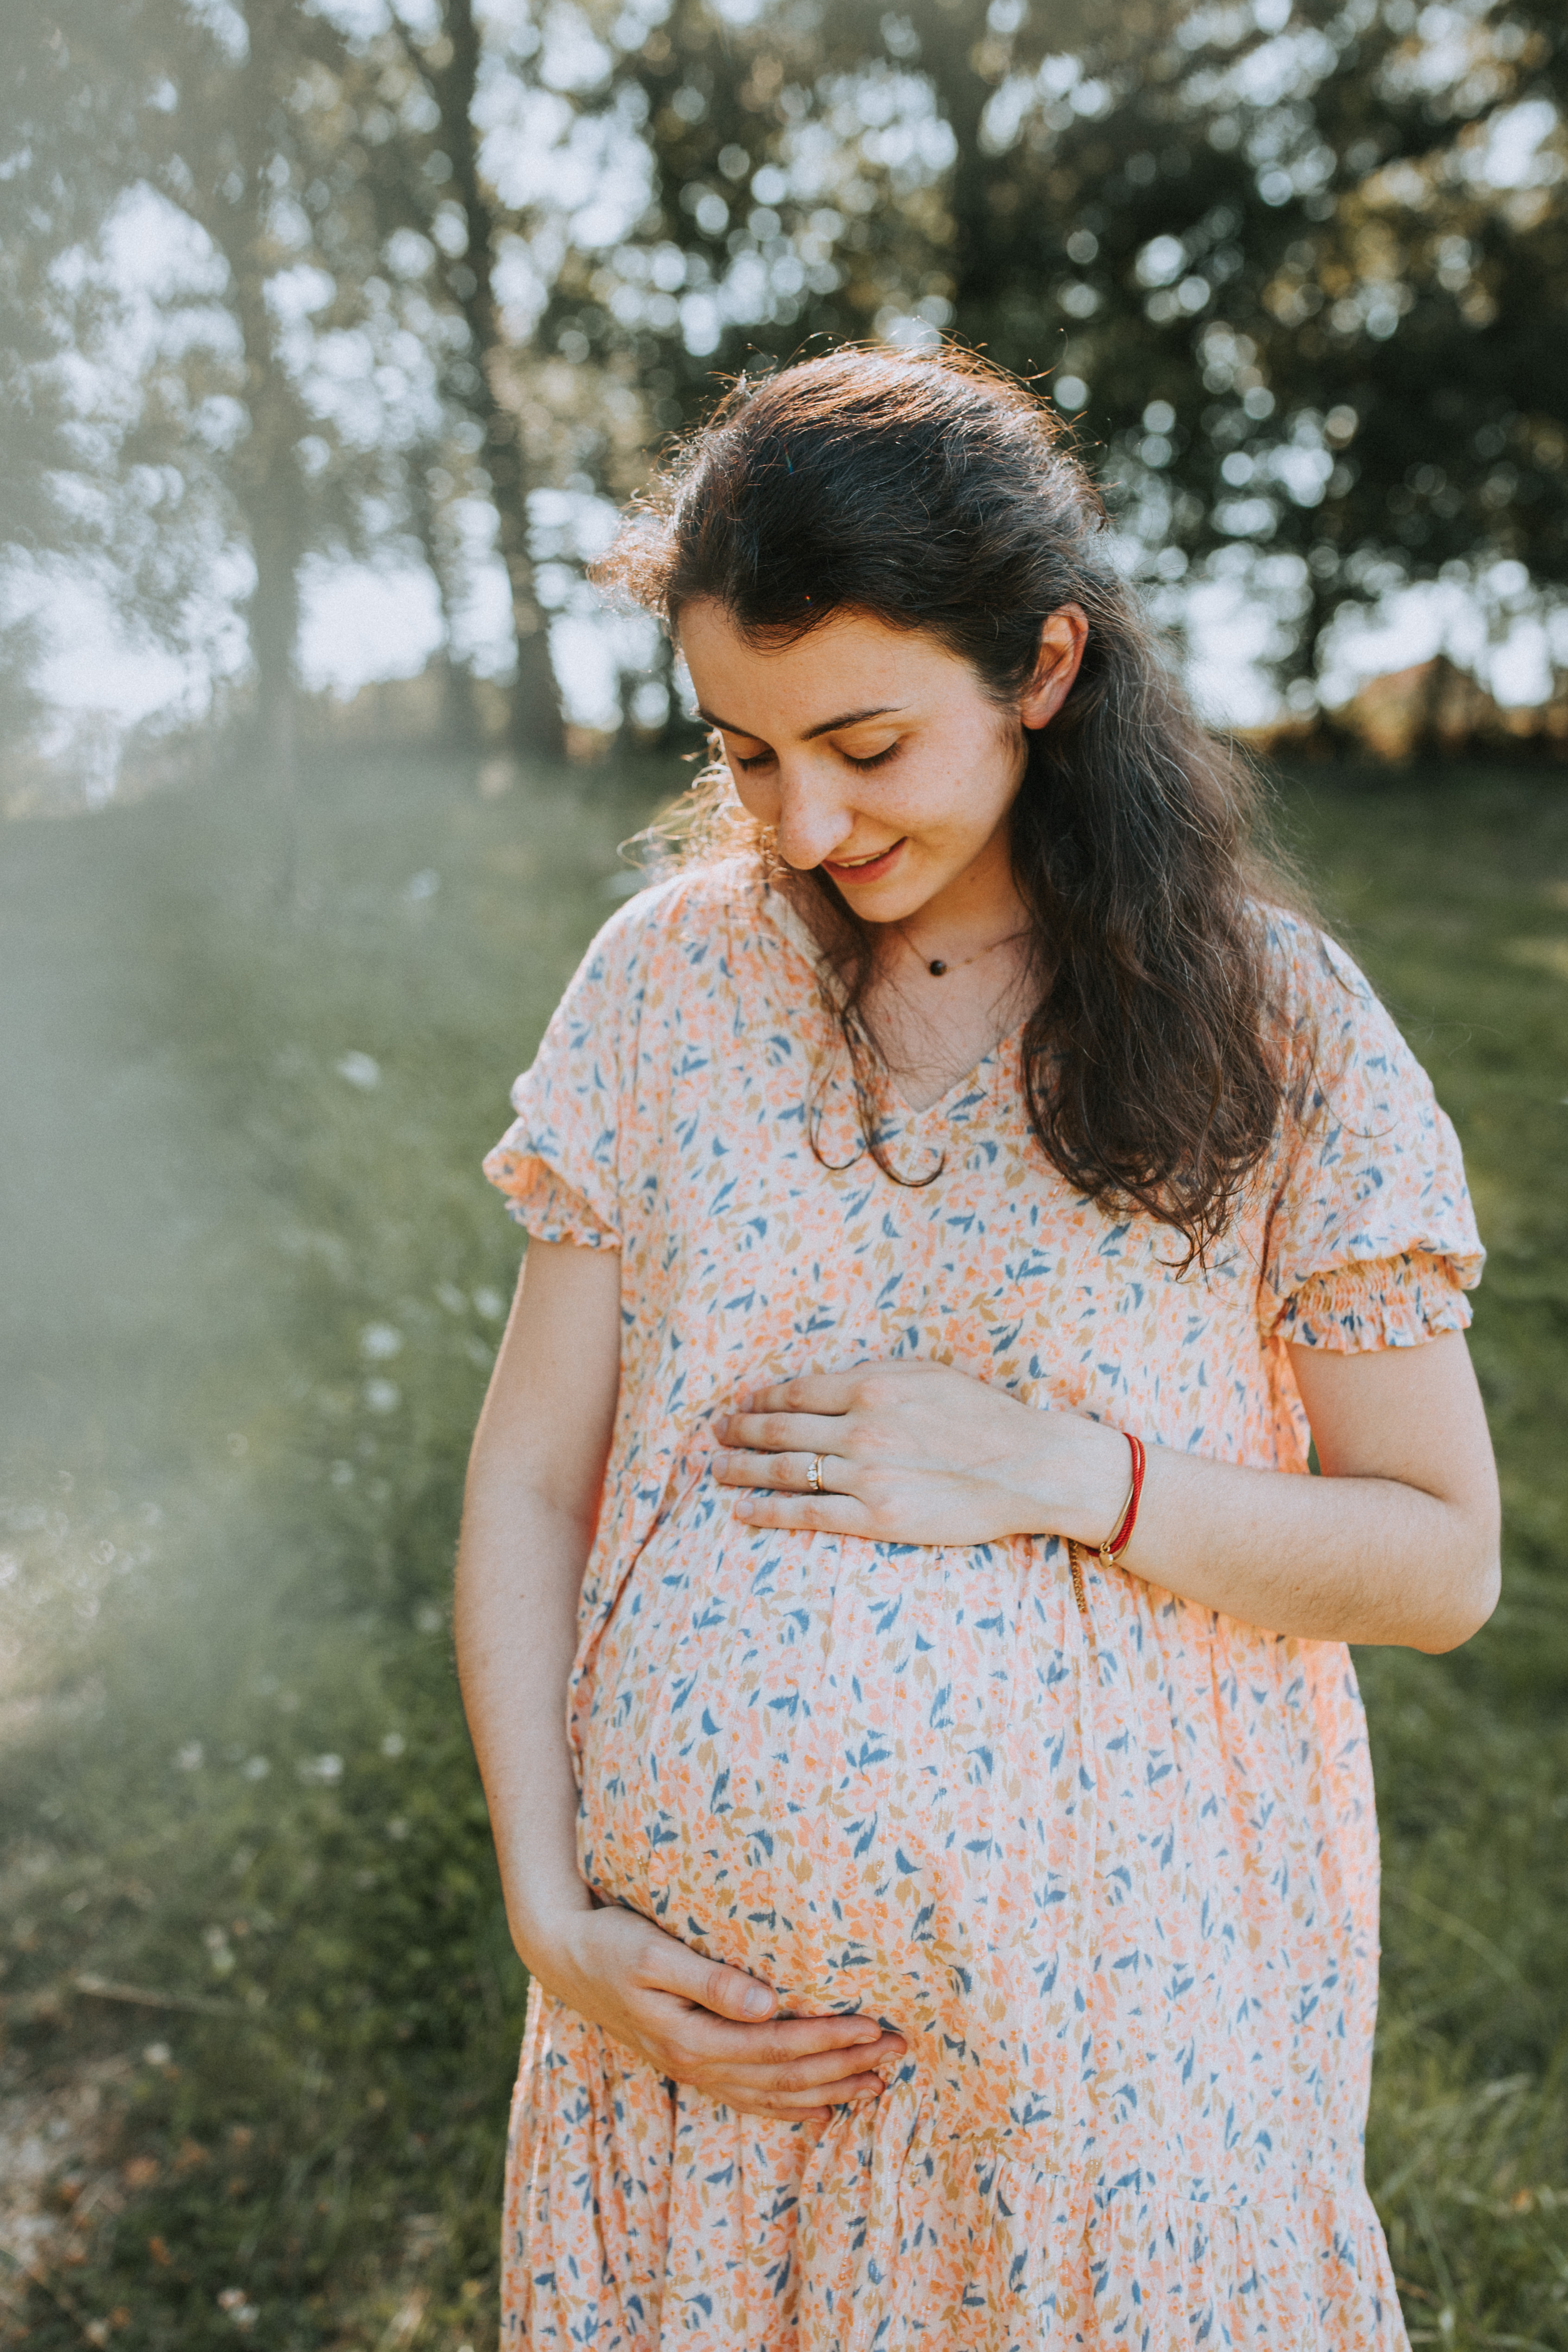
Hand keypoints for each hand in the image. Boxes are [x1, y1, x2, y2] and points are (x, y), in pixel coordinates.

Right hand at [528, 1903, 905, 2120]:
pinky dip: (793, 2105)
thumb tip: (767, 2002)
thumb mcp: (652, 1953)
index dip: (831, 2039)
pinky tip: (823, 2107)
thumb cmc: (611, 1942)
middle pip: (786, 2076)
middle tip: (900, 2050)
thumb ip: (709, 1980)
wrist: (565, 1957)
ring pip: (775, 2094)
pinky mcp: (693, 2065)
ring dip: (830, 2089)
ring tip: (880, 2083)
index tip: (877, 2026)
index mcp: (692, 2037)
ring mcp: (695, 2072)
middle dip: (846, 2065)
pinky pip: (752, 2098)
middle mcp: (697, 2065)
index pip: (779, 2045)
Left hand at [714, 1359, 1126, 1547]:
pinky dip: (767, 1512)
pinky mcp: (877, 1518)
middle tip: (714, 1433)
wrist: (1029, 1465)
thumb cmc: (983, 1414)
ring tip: (717, 1469)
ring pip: (785, 1471)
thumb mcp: (926, 1373)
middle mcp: (861, 1428)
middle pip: (779, 1429)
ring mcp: (866, 1475)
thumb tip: (828, 1380)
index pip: (796, 1391)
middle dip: (739, 1430)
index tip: (741, 1402)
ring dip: (742, 1469)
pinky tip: (743, 1510)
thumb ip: (874, 1376)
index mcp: (872, 1386)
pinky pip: (807, 1514)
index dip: (761, 1398)